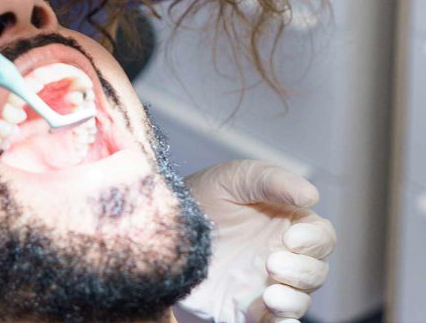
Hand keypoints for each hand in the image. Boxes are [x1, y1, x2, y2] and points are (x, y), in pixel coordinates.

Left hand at [179, 159, 335, 322]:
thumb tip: (311, 195)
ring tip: (270, 295)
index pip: (322, 236)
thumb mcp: (234, 178)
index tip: (292, 238)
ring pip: (300, 299)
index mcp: (288, 223)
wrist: (164, 228)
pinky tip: (277, 322)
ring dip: (293, 300)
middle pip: (316, 270)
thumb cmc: (204, 195)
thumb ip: (271, 180)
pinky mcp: (246, 309)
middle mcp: (283, 255)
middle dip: (303, 270)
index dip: (315, 240)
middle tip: (271, 262)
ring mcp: (266, 284)